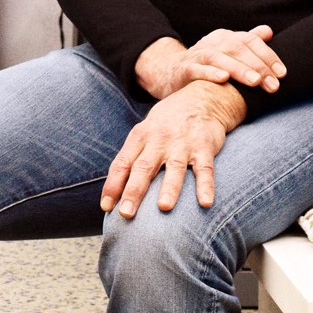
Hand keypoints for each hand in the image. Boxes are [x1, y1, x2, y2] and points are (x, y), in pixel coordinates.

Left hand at [103, 82, 245, 218]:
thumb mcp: (145, 133)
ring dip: (169, 188)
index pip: (121, 163)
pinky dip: (206, 186)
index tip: (106, 207)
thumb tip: (115, 191)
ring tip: (163, 207)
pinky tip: (205, 203)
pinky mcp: (204, 147)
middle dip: (134, 191)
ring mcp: (182, 143)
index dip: (113, 185)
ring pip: (175, 168)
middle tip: (126, 213)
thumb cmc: (166, 124)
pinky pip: (205, 169)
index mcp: (140, 137)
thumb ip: (132, 158)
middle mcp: (159, 140)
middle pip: (143, 168)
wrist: (201, 98)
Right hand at [136, 26, 284, 99]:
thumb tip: (268, 31)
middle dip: (258, 67)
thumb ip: (248, 41)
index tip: (282, 73)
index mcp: (225, 37)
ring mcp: (197, 55)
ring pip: (219, 58)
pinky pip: (197, 69)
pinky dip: (210, 73)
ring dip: (239, 69)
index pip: (250, 41)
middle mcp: (212, 43)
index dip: (268, 56)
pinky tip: (223, 79)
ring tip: (255, 81)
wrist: (170, 72)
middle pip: (238, 49)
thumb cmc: (206, 64)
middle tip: (273, 85)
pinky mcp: (184, 69)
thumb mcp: (227, 51)